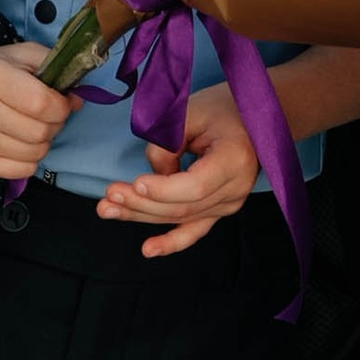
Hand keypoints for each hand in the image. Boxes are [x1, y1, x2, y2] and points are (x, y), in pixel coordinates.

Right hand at [0, 41, 73, 178]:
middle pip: (42, 131)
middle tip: (45, 115)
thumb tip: (77, 97)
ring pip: (36, 152)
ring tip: (29, 127)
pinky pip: (24, 169)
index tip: (61, 101)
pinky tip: (17, 142)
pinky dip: (30, 158)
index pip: (44, 104)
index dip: (63, 106)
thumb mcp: (13, 56)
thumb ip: (50, 65)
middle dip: (55, 124)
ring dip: (43, 141)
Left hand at [97, 87, 259, 255]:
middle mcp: (235, 189)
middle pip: (182, 207)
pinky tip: (149, 250)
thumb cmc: (222, 109)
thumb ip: (168, 142)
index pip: (195, 186)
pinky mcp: (219, 210)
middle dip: (141, 203)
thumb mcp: (192, 113)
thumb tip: (152, 175)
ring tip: (108, 210)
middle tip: (109, 194)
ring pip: (180, 219)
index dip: (164, 189)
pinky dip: (171, 242)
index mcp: (233, 160)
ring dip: (142, 216)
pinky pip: (194, 231)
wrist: (252, 119)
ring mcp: (229, 204)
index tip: (136, 183)